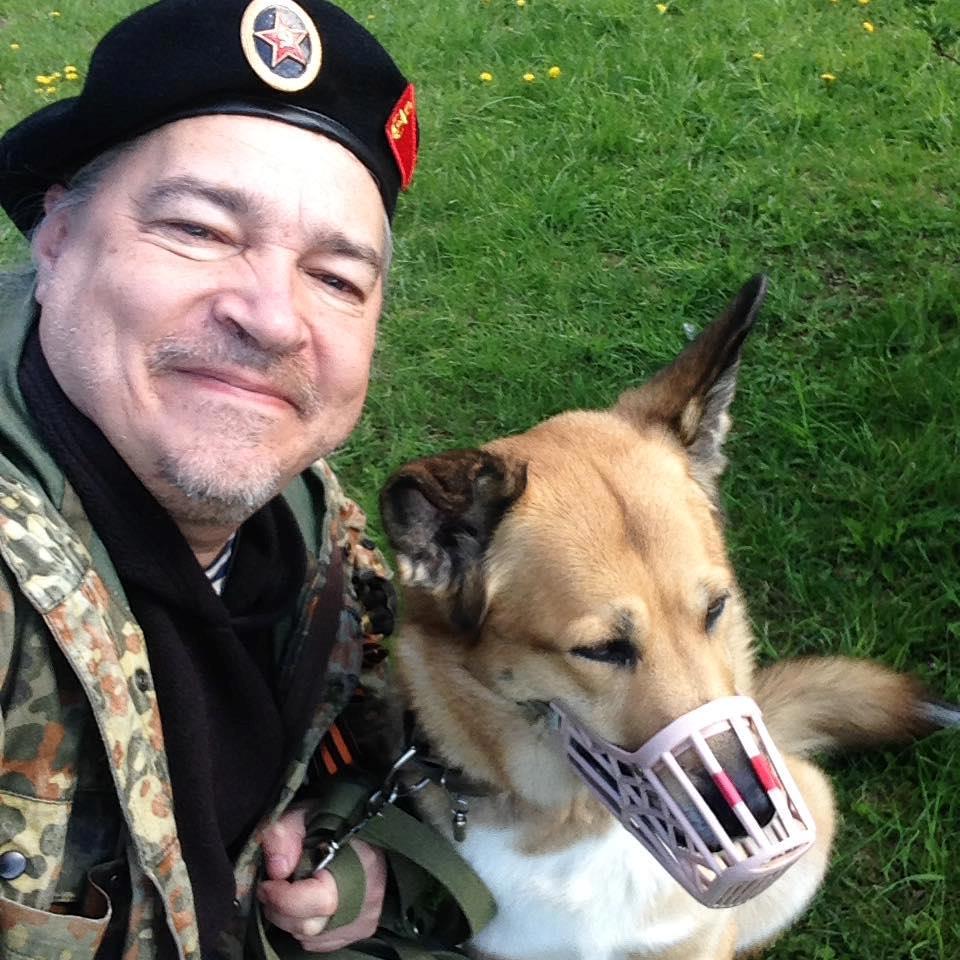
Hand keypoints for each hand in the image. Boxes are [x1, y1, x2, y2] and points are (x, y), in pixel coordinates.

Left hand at [258, 805, 386, 951]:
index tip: (268, 884)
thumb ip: (285, 834)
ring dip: (290, 919)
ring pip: (312, 938)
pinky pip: (320, 942)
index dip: (285, 898)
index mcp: (362, 863)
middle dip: (280, 909)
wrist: (366, 829)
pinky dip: (304, 926)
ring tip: (286, 893)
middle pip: (311, 926)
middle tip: (270, 888)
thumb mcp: (305, 814)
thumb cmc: (335, 821)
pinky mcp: (361, 930)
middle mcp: (369, 898)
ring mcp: (366, 918)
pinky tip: (303, 904)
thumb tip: (277, 870)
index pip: (321, 901)